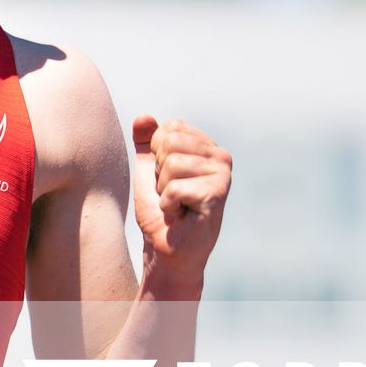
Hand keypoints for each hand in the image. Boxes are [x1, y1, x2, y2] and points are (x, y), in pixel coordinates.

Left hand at [131, 115, 230, 285]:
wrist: (166, 250)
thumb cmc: (160, 212)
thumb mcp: (148, 170)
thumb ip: (145, 142)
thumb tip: (143, 116)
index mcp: (206, 146)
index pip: (169, 128)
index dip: (157, 155)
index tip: (167, 179)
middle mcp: (220, 156)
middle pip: (170, 142)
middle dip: (159, 173)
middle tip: (171, 194)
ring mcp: (222, 173)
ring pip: (172, 164)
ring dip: (164, 191)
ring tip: (177, 206)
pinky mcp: (218, 194)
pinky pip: (174, 188)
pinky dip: (168, 206)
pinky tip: (182, 216)